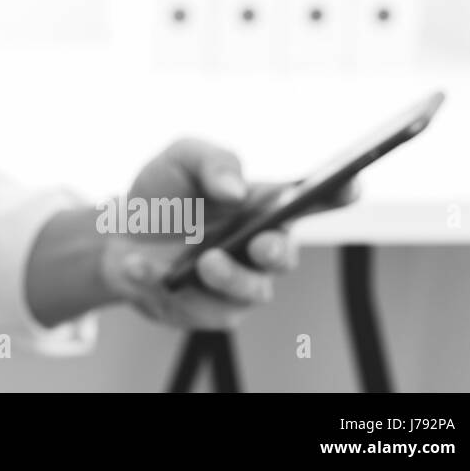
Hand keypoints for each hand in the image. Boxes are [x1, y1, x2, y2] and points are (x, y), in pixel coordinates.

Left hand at [100, 138, 356, 329]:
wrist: (119, 234)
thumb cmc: (164, 194)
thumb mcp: (182, 159)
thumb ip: (213, 161)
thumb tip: (236, 190)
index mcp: (265, 206)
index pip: (314, 201)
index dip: (339, 193)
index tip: (349, 183)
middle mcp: (259, 248)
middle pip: (284, 256)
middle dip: (277, 251)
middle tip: (260, 243)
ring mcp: (237, 284)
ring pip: (250, 291)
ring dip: (228, 276)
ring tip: (204, 261)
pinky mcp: (207, 311)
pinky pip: (192, 305)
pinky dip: (160, 282)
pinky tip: (137, 265)